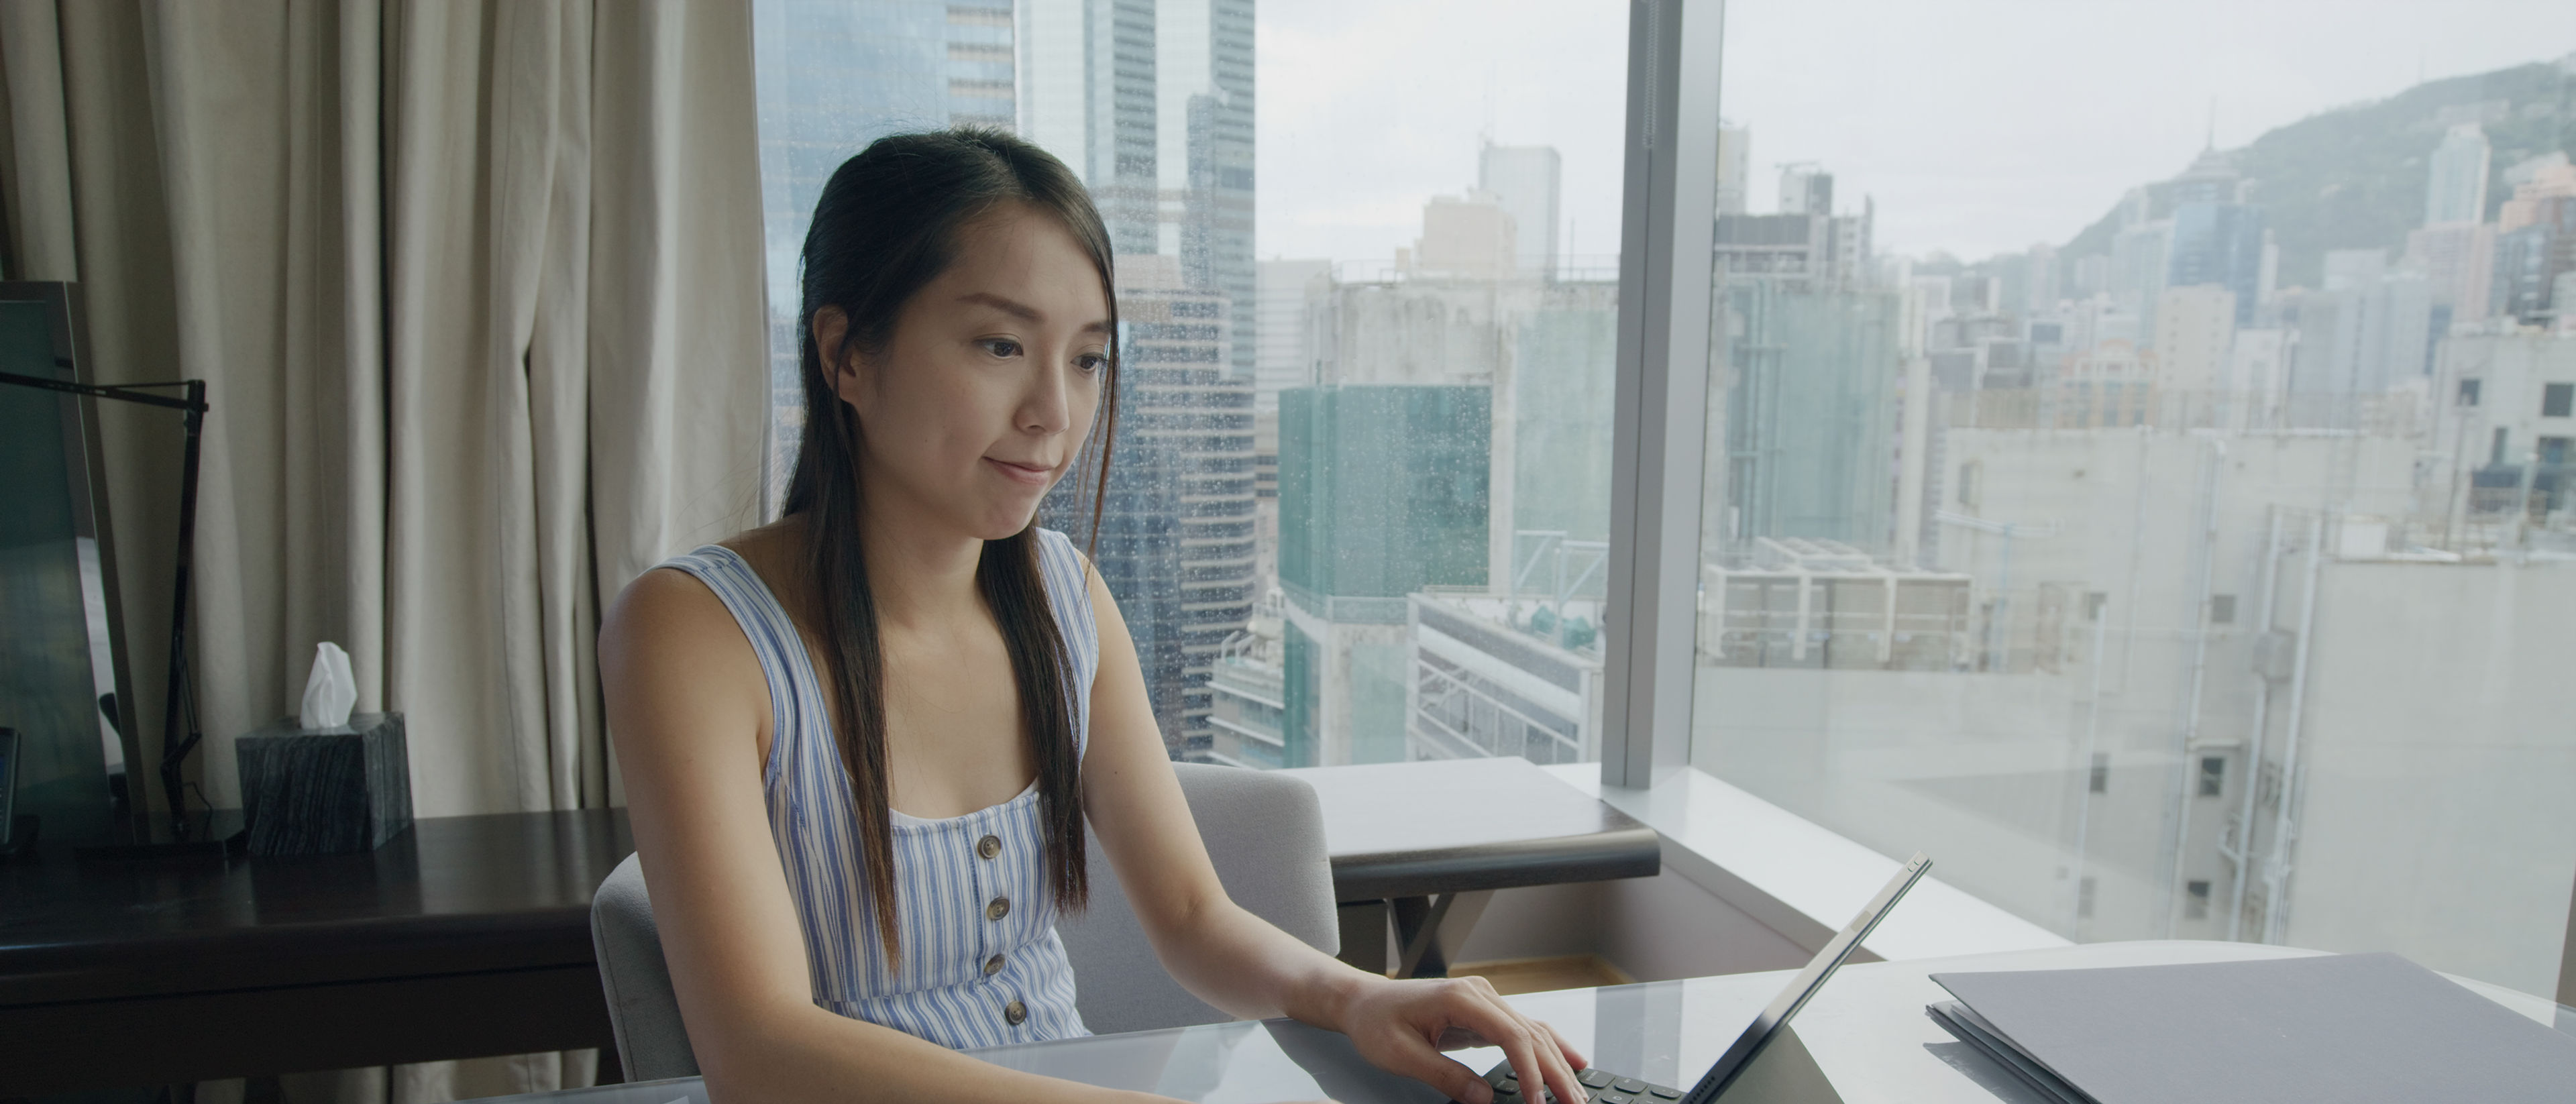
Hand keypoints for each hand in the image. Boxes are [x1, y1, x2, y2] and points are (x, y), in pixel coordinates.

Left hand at [1329, 975, 1588, 1103]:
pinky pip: (1523, 1032)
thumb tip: (1483, 1098)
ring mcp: (1484, 1000)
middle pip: (1532, 1033)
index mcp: (1460, 998)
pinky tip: (1570, 1063)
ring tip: (1578, 1093)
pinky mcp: (1484, 1012)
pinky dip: (1548, 1050)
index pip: (1511, 1035)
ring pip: (1534, 1031)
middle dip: (1557, 1071)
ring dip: (1558, 1063)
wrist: (1362, 1002)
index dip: (1530, 1071)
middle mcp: (1479, 994)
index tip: (1538, 1101)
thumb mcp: (1401, 1056)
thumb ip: (1444, 1075)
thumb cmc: (1375, 1022)